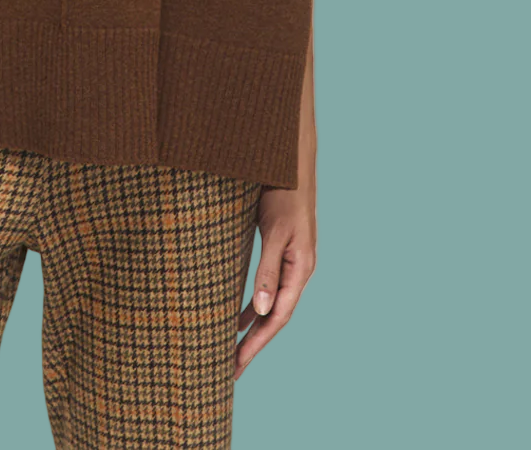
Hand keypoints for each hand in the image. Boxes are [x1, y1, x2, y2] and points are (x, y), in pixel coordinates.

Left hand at [234, 181, 316, 378]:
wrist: (292, 161)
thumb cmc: (283, 192)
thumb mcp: (274, 231)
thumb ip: (268, 269)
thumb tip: (259, 311)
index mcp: (300, 269)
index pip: (277, 317)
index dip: (257, 343)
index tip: (236, 364)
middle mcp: (299, 270)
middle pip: (275, 316)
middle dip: (253, 344)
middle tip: (230, 370)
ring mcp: (293, 262)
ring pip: (271, 304)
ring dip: (253, 327)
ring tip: (231, 350)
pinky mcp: (283, 251)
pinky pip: (268, 287)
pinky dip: (253, 304)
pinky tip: (238, 314)